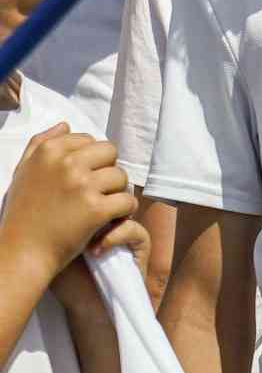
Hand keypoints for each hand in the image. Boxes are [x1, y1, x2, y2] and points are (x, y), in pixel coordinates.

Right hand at [1, 130, 136, 283]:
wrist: (24, 248)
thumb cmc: (23, 211)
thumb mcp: (24, 171)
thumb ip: (41, 144)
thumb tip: (66, 124)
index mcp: (48, 151)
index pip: (89, 139)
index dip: (92, 159)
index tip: (86, 177)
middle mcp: (66, 163)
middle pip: (110, 152)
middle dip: (108, 169)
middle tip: (100, 190)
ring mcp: (82, 185)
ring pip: (122, 176)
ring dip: (118, 191)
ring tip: (105, 205)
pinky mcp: (96, 209)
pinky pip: (127, 201)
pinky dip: (125, 211)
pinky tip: (112, 218)